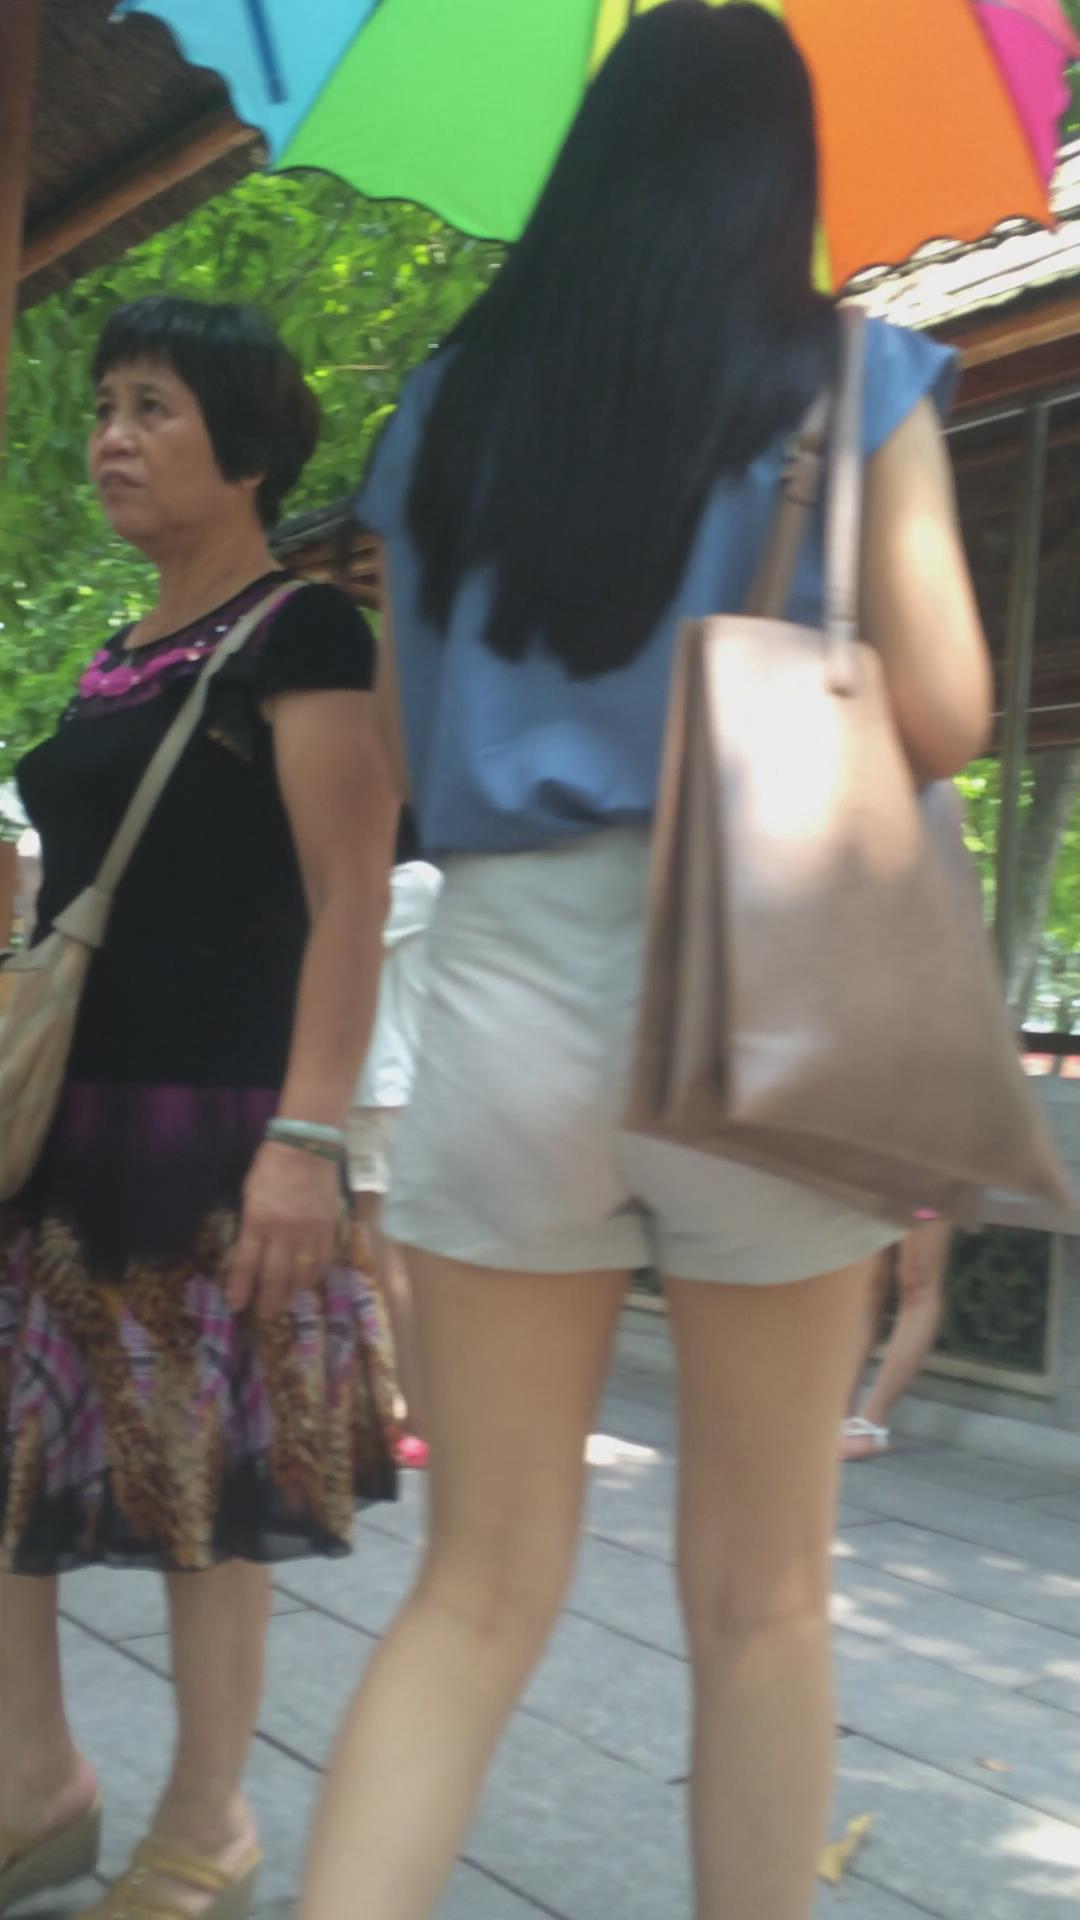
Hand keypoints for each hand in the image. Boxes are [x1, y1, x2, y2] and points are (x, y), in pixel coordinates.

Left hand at [227, 1141, 340, 1318]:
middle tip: (264, 1316)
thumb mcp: (250, 1196)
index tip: (236, 1306)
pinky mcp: (329, 1228)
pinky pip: (324, 1259)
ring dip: (293, 1292)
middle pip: (275, 1276)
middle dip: (268, 1300)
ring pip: (302, 1273)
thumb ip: (251, 1226)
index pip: (246, 1264)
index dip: (240, 1288)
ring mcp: (310, 1232)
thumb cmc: (270, 1168)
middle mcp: (284, 1232)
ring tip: (286, 1303)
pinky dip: (316, 1274)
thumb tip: (252, 1253)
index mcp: (258, 1222)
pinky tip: (310, 1281)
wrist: (306, 1147)